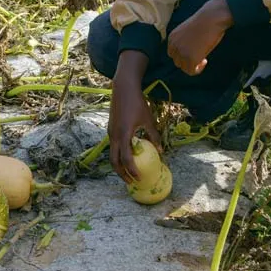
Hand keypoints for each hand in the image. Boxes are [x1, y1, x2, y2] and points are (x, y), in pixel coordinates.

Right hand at [109, 51, 161, 183]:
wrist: (123, 88)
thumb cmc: (138, 103)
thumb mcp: (148, 120)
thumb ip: (154, 136)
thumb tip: (161, 151)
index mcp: (123, 135)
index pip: (126, 158)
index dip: (132, 170)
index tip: (140, 179)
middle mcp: (113, 136)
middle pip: (114, 161)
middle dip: (122, 173)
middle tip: (132, 181)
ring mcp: (110, 132)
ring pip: (112, 154)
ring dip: (119, 165)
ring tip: (129, 172)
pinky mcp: (110, 129)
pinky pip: (113, 146)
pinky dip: (118, 155)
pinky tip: (128, 156)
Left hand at [166, 0, 233, 75]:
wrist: (211, 18)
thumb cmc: (204, 22)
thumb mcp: (188, 31)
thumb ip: (184, 41)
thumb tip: (188, 52)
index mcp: (172, 38)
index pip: (173, 53)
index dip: (183, 55)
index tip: (194, 51)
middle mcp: (174, 46)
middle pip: (177, 61)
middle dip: (188, 61)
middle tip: (200, 55)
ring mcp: (182, 52)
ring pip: (183, 67)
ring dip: (193, 65)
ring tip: (203, 58)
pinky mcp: (191, 58)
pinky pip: (191, 71)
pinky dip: (198, 69)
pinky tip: (205, 60)